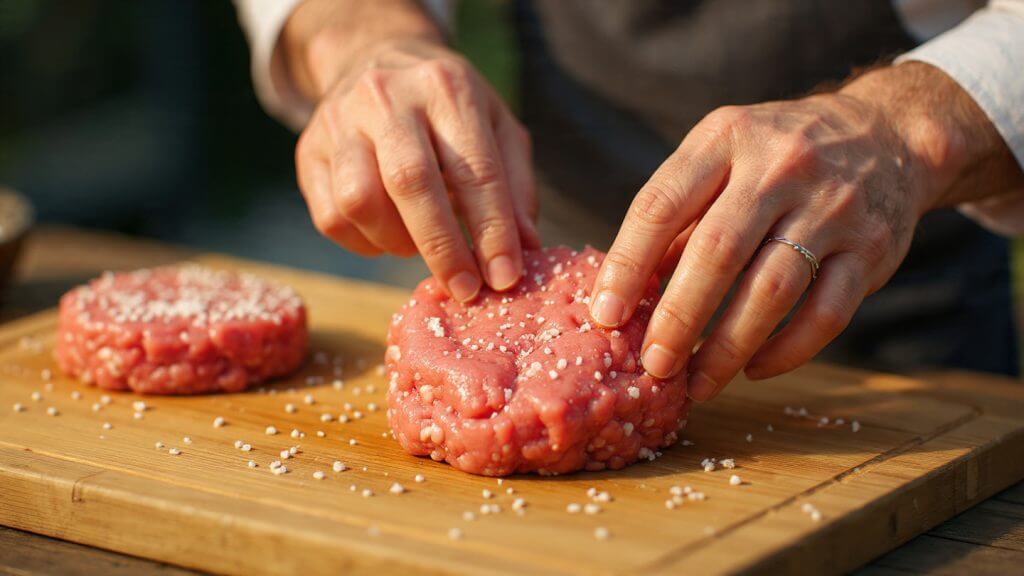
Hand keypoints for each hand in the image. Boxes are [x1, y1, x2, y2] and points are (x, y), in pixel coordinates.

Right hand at [295, 38, 538, 300]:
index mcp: (446, 86)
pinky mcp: (308, 150)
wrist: (376, 58)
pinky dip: (365, 243)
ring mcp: (340, 121)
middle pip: (410, 182)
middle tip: (466, 290)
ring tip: (421, 246)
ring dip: (397, 242)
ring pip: (360, 201)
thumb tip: (526, 248)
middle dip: (443, 248)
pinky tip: (388, 235)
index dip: (492, 230)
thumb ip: (515, 184)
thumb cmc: (449, 107)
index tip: (504, 277)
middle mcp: (387, 96)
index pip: (474, 168)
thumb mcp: (496, 125)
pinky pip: (331, 217)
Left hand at [590, 80, 939, 400]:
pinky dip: (787, 351)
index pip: (662, 205)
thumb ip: (679, 218)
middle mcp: (780, 166)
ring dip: (728, 347)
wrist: (888, 134)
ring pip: (771, 290)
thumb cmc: (778, 157)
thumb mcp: (723, 158)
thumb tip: (627, 293)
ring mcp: (832, 207)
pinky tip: (754, 370)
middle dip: (678, 317)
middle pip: (717, 252)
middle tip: (653, 365)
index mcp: (725, 139)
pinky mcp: (872, 248)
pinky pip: (826, 313)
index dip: (628, 264)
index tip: (605, 315)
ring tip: (697, 383)